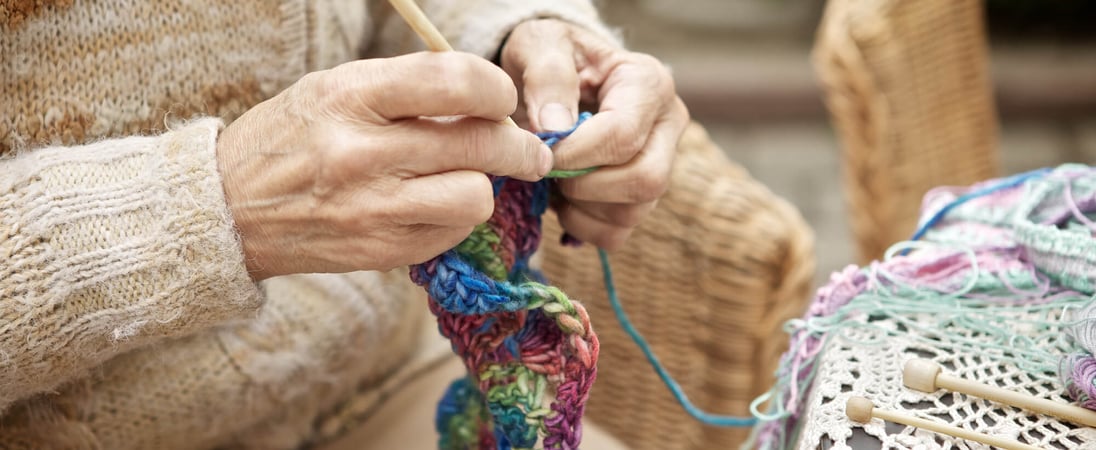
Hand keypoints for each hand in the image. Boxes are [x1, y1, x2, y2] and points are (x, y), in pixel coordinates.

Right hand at [217, 52, 552, 279]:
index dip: (497, 90)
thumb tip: (489, 103)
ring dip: (484, 188)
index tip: (503, 99)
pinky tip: (435, 206)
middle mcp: (362, 154)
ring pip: (476, 198)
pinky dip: (455, 219)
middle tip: (530, 151)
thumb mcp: (336, 89)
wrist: (227, 209)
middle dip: (520, 147)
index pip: (455, 82)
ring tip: (471, 179)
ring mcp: (371, 210)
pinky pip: (451, 234)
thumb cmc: (294, 137)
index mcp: (351, 97)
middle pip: (480, 146)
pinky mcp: (379, 253)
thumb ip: (410, 89)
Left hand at [500, 19, 688, 249]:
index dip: (575, 153)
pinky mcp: (641, 198)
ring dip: (579, 207)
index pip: (623, 135)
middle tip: (548, 170)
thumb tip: (556, 128)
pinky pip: (617, 234)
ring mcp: (660, 165)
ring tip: (551, 178)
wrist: (555, 74)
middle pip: (646, 181)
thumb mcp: (541, 44)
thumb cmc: (551, 55)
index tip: (539, 150)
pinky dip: (581, 226)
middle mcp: (667, 126)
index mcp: (649, 83)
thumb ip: (548, 77)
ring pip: (632, 213)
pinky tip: (561, 199)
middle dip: (585, 186)